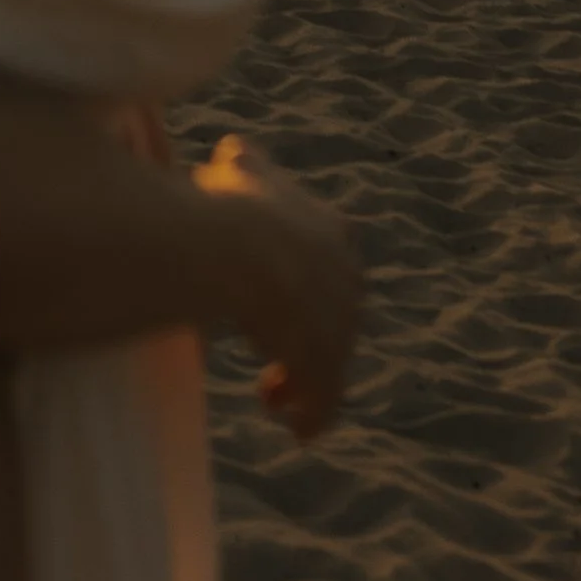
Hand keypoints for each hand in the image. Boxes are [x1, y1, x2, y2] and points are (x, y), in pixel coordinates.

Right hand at [196, 135, 361, 438]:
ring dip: (302, 383)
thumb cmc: (233, 202)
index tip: (274, 301)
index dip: (301, 285)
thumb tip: (233, 151)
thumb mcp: (238, 170)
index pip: (330, 264)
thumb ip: (243, 164)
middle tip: (270, 354)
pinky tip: (295, 428)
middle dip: (303, 340)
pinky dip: (312, 415)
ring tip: (271, 397)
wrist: (242, 247)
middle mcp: (347, 280)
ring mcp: (342, 324)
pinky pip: (326, 400)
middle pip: (333, 319)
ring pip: (329, 364)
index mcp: (334, 232)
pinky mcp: (329, 365)